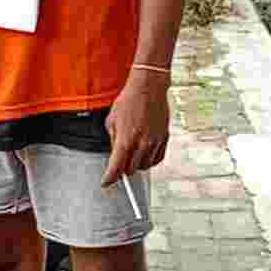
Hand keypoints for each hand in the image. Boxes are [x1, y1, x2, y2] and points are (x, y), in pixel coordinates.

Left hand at [103, 69, 171, 185]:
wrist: (148, 88)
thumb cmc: (128, 101)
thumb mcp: (112, 120)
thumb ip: (113, 141)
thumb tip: (115, 156)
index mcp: (125, 139)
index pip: (116, 168)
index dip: (110, 178)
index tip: (106, 182)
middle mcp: (142, 143)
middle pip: (130, 170)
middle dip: (122, 170)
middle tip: (118, 163)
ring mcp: (155, 142)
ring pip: (144, 166)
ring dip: (136, 165)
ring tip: (131, 155)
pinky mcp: (164, 139)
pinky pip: (157, 159)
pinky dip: (149, 160)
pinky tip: (143, 154)